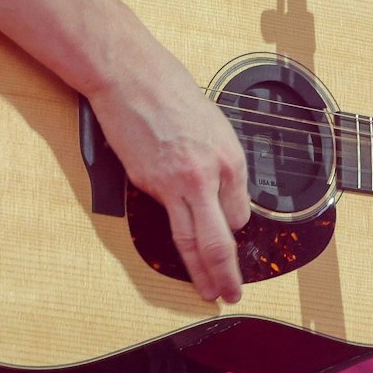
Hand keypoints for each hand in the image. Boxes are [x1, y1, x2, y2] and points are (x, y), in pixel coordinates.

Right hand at [87, 52, 249, 304]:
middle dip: (228, 273)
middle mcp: (208, 176)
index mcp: (230, 158)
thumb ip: (220, 164)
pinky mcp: (148, 184)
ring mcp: (175, 184)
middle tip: (231, 294)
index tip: (230, 235)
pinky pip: (166, 216)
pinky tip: (178, 246)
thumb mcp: (214, 125)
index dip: (234, 229)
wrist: (132, 77)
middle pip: (221, 240)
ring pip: (193, 242)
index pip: (240, 214)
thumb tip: (221, 195)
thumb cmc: (171, 91)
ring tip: (209, 293)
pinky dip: (175, 231)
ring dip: (202, 272)